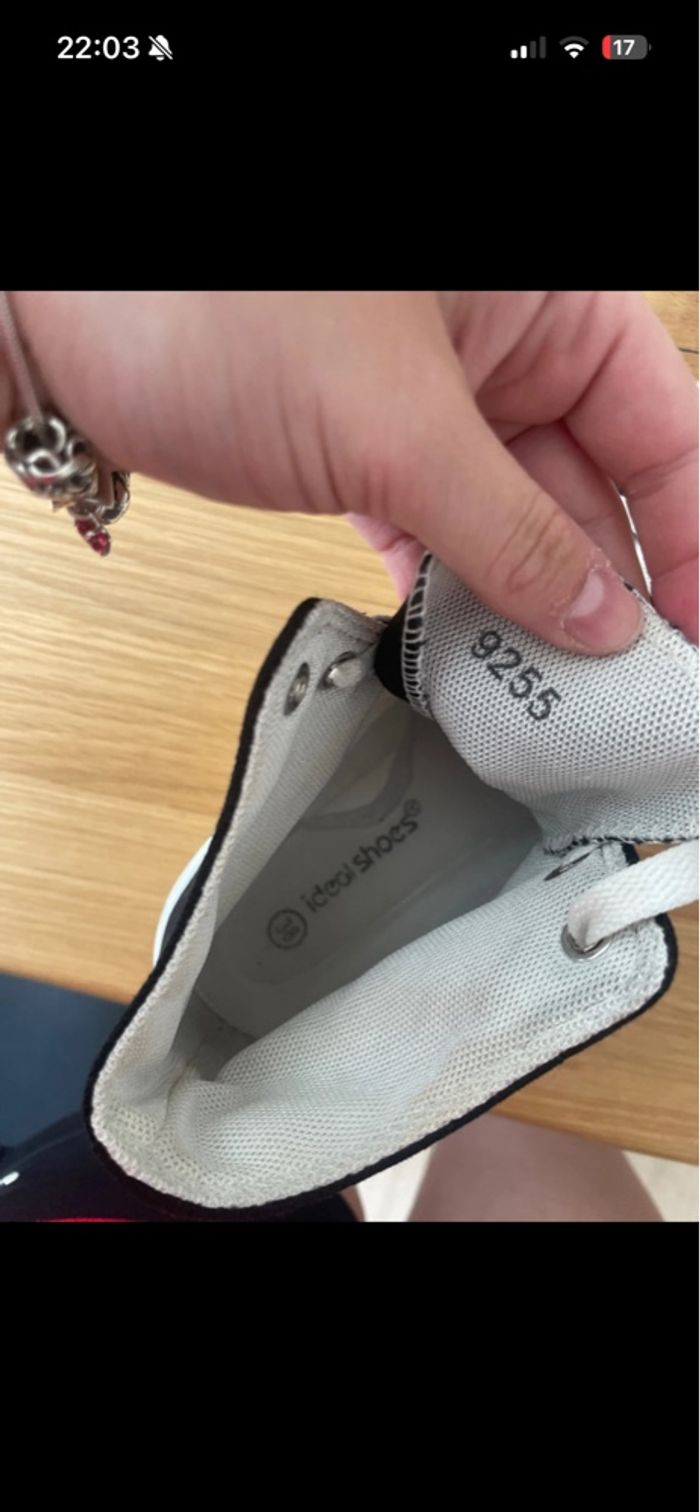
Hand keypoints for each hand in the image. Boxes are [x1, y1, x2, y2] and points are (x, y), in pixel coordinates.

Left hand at [8, 291, 696, 648]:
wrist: (58, 323)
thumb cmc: (200, 299)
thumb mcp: (391, 424)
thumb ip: (507, 529)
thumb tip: (593, 610)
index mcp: (537, 290)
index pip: (662, 420)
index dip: (688, 534)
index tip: (691, 628)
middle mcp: (493, 334)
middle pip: (592, 477)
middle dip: (605, 583)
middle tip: (617, 682)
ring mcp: (427, 390)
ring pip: (512, 512)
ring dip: (526, 598)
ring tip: (545, 681)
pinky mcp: (366, 441)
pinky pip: (439, 524)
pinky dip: (453, 585)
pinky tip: (467, 643)